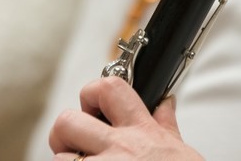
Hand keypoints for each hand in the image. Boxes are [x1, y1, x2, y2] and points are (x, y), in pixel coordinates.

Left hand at [48, 77, 203, 160]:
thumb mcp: (181, 153)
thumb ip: (166, 126)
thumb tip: (165, 104)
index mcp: (142, 131)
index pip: (109, 88)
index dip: (92, 92)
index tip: (92, 109)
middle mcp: (120, 148)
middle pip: (67, 121)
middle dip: (64, 135)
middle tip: (76, 149)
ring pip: (59, 160)